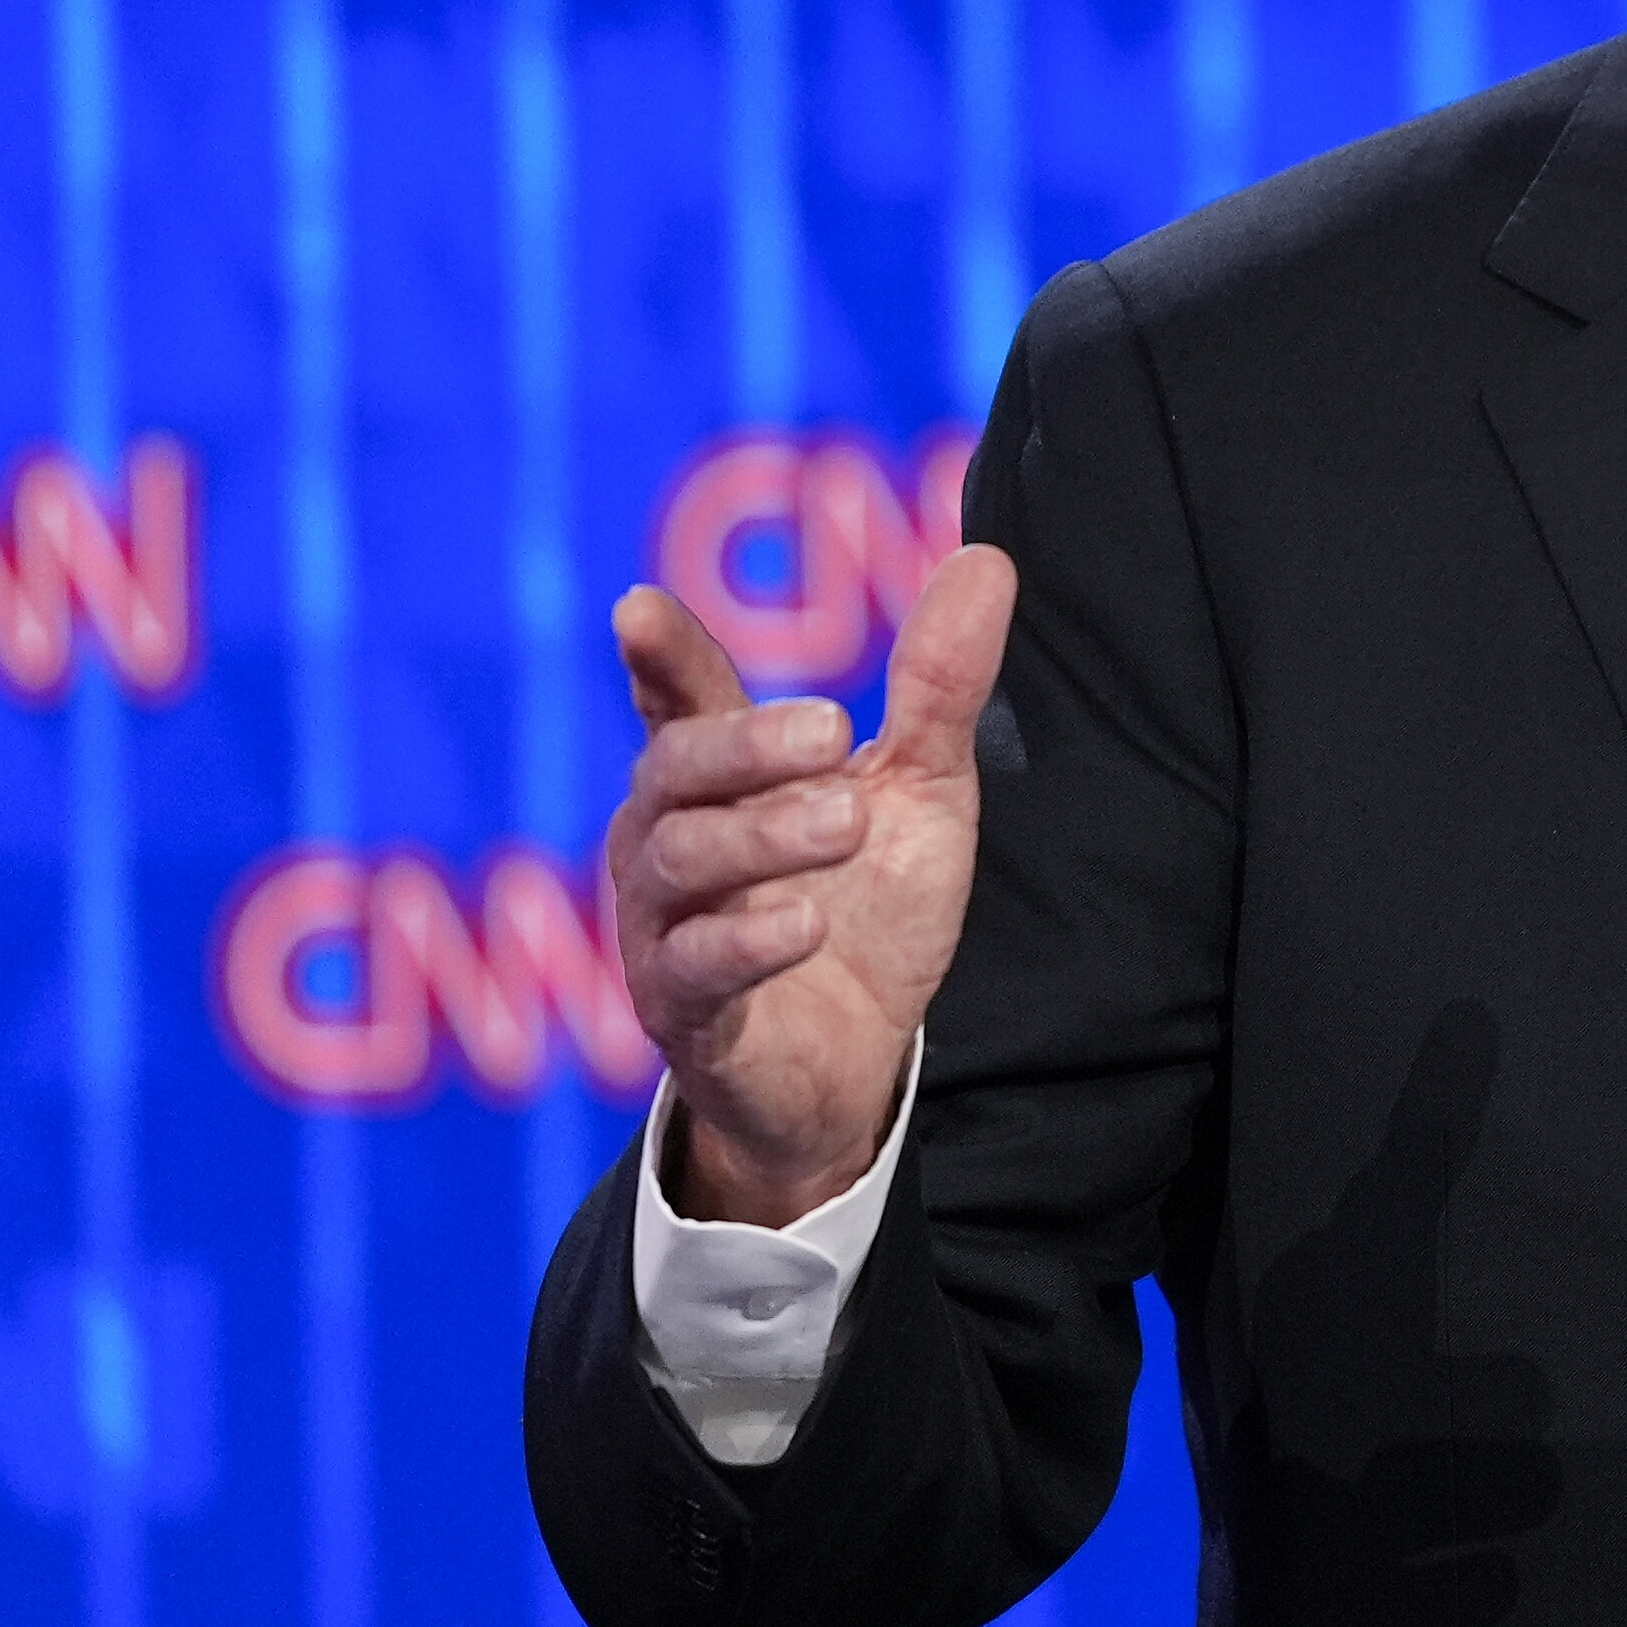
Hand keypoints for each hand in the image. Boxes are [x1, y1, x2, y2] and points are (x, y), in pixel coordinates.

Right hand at [605, 546, 1018, 1224]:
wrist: (856, 1066)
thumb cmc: (865, 912)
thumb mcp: (920, 791)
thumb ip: (939, 686)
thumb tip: (986, 560)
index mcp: (721, 777)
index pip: (680, 700)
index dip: (661, 657)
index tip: (639, 612)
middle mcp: (672, 838)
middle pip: (675, 768)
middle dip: (744, 744)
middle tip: (833, 728)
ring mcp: (666, 924)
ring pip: (681, 860)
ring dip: (763, 835)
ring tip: (848, 820)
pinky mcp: (683, 1008)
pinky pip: (691, 965)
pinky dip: (745, 939)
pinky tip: (803, 923)